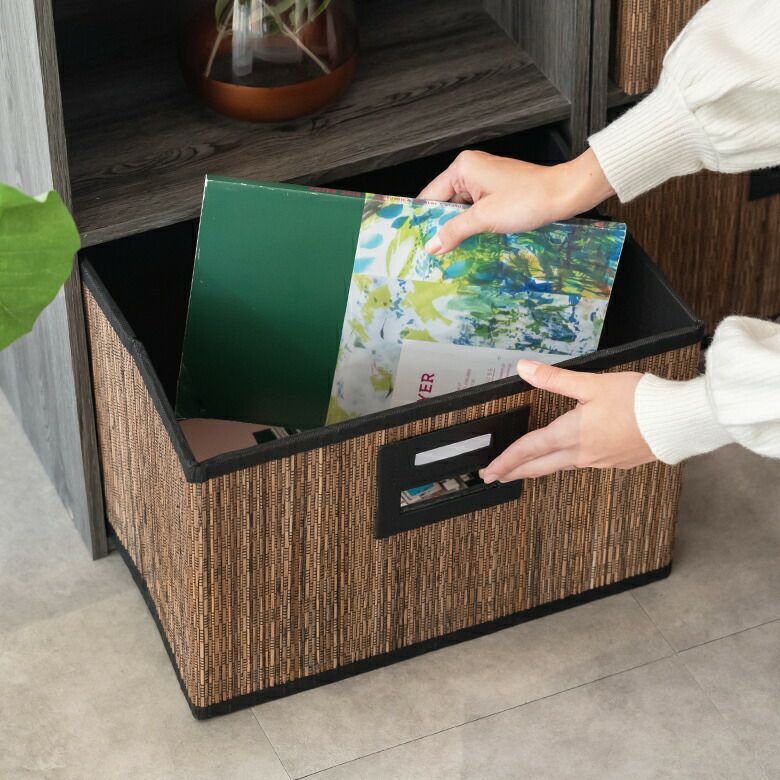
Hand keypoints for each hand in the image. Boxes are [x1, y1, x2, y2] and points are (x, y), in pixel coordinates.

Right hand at [418, 148, 614, 254]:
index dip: (423, 220)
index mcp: (463, 167)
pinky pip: (475, 209)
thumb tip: (432, 245)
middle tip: (433, 251)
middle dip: (441, 226)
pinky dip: (472, 225)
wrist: (563, 194)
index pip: (430, 195)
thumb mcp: (484, 218)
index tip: (417, 240)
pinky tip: (470, 241)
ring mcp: (484, 179)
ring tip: (450, 249)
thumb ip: (454, 231)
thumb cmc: (528, 198)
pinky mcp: (496, 190)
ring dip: (458, 228)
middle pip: (444, 202)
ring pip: (460, 208)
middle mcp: (471, 169)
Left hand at [480, 361, 654, 481]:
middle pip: (540, 466)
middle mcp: (583, 453)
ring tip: (524, 470)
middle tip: (495, 477)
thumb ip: (555, 378)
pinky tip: (568, 459)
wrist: (678, 421)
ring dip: (538, 469)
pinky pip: (583, 465)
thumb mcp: (592, 383)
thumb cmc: (639, 401)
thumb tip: (524, 369)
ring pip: (560, 467)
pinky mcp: (617, 461)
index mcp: (572, 434)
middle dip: (515, 472)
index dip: (506, 460)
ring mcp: (600, 460)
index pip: (529, 450)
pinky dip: (565, 464)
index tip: (489, 470)